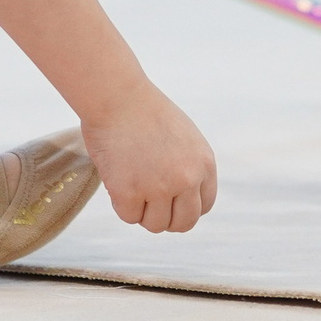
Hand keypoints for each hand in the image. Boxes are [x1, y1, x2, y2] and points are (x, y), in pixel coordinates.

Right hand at [83, 83, 216, 234]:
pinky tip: (117, 179)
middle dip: (166, 218)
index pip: (204, 206)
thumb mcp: (183, 136)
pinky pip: (129, 216)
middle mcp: (187, 179)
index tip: (169, 203)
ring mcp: (159, 188)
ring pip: (155, 225)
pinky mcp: (129, 193)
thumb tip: (180, 197)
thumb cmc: (144, 110)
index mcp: (204, 164)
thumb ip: (188, 165)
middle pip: (184, 223)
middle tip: (148, 205)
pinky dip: (121, 203)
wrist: (117, 95)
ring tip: (130, 186)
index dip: (184, 208)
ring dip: (142, 211)